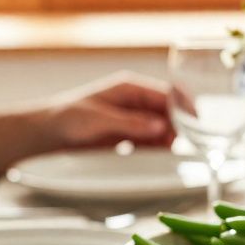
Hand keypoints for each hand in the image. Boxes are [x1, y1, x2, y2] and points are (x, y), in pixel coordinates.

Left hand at [0, 72, 171, 178]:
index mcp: (130, 88)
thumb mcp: (99, 121)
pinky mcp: (129, 133)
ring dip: (170, 139)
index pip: (167, 94)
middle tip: (184, 145)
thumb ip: (132, 124)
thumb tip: (162, 128)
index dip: (185, 108)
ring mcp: (134, 117)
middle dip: (179, 126)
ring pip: (164, 127)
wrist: (47, 133)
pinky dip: (159, 147)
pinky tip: (161, 156)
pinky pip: (153, 139)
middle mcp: (136, 100)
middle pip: (169, 111)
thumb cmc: (67, 119)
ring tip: (173, 153)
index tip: (198, 124)